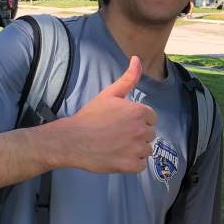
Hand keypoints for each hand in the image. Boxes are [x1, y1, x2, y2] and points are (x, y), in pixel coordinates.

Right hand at [40, 56, 155, 172]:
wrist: (72, 140)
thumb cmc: (90, 116)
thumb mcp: (110, 93)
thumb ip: (128, 77)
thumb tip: (137, 58)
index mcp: (139, 112)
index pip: (151, 117)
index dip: (137, 119)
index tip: (122, 122)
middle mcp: (141, 130)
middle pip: (150, 134)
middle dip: (137, 134)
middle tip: (117, 134)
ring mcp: (137, 149)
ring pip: (146, 150)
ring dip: (135, 149)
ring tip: (117, 145)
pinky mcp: (131, 165)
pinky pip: (141, 165)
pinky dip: (132, 163)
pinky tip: (118, 156)